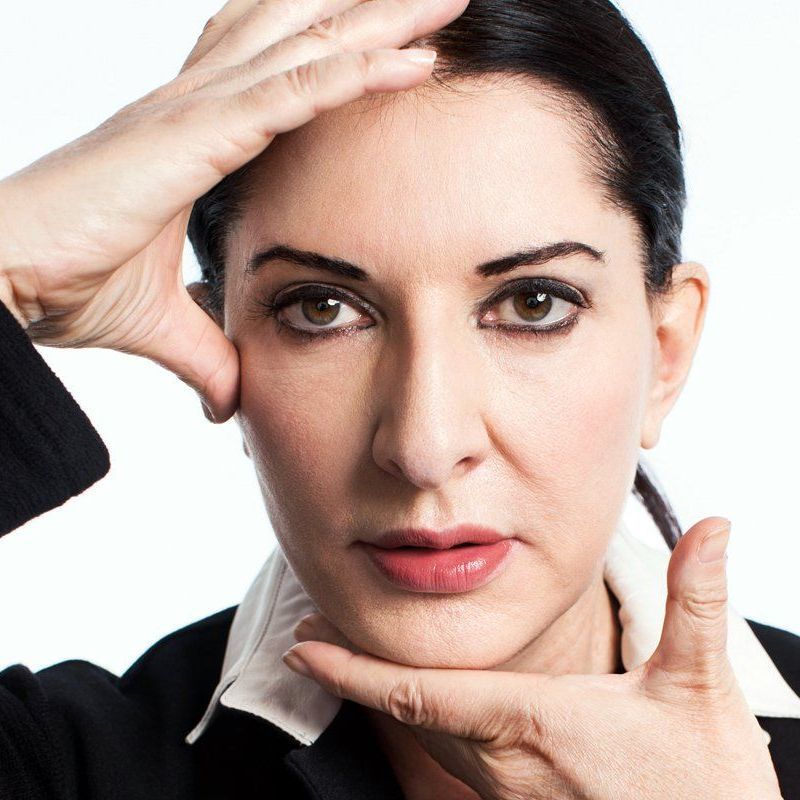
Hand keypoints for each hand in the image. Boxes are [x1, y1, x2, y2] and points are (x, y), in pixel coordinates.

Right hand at [0, 0, 466, 420]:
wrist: (3, 275)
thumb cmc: (62, 283)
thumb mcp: (160, 323)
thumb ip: (206, 354)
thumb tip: (232, 400)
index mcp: (193, 133)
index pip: (285, 74)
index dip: (342, 51)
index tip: (403, 46)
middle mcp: (199, 103)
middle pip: (305, 38)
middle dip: (375, 12)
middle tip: (441, 0)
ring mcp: (197, 110)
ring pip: (309, 46)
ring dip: (381, 22)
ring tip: (446, 4)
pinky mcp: (195, 133)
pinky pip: (295, 93)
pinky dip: (355, 74)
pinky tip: (410, 60)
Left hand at [282, 517, 783, 799]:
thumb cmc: (705, 782)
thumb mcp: (699, 685)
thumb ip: (695, 601)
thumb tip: (714, 528)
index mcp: (532, 722)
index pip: (422, 692)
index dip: (356, 669)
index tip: (306, 649)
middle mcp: (505, 761)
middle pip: (407, 713)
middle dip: (353, 676)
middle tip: (309, 640)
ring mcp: (508, 789)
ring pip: (425, 736)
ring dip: (381, 695)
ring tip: (346, 662)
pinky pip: (450, 755)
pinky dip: (418, 719)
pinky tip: (419, 703)